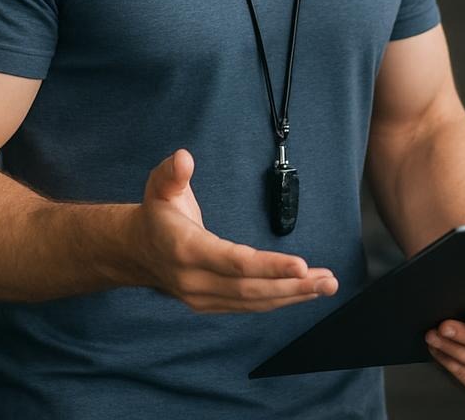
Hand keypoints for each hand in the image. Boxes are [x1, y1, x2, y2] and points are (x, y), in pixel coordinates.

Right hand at [132, 149, 337, 312]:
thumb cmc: (157, 213)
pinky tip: (302, 292)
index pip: (233, 262)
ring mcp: (202, 297)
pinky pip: (248, 306)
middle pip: (249, 288)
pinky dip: (278, 300)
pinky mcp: (210, 304)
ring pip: (252, 301)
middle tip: (328, 280)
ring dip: (293, 295)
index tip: (300, 264)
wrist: (136, 250)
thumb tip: (183, 158)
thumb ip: (172, 172)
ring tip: (326, 285)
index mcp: (186, 249)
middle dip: (292, 284)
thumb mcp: (159, 186)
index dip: (268, 265)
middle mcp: (194, 279)